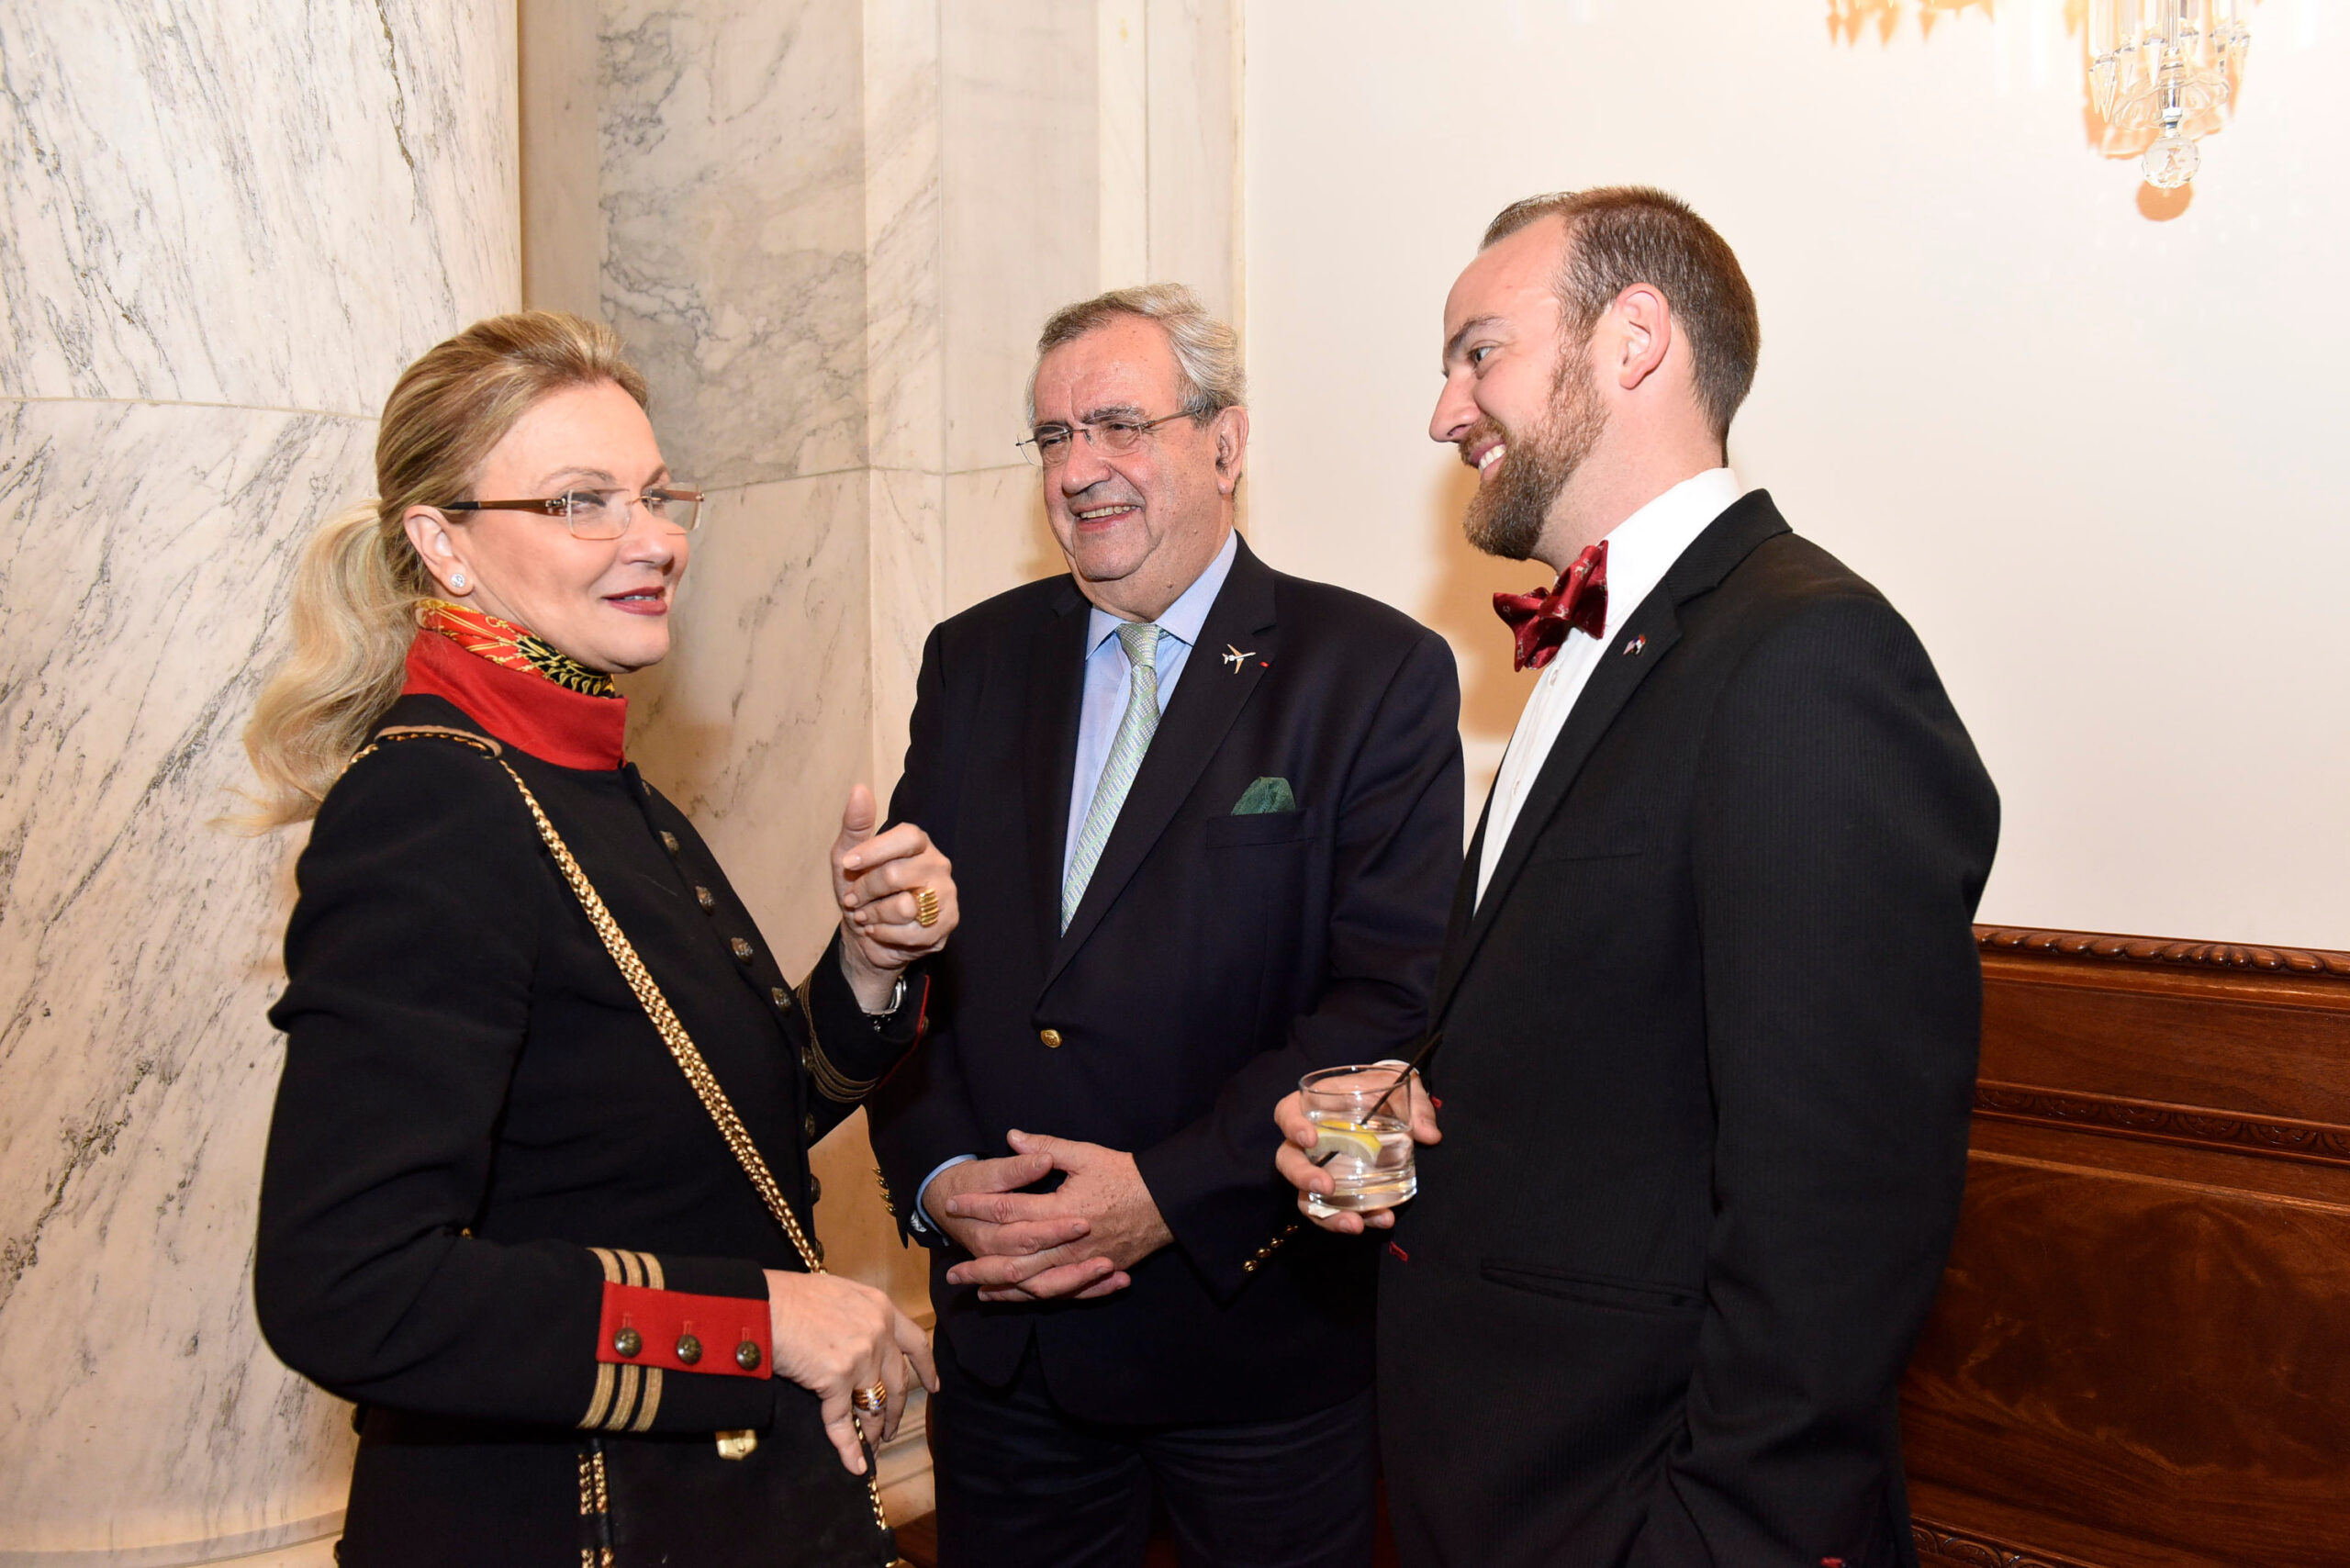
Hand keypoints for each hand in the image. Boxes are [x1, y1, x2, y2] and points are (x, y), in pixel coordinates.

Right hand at [764, 1269, 938, 1473]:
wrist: (763, 1306)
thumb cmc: (790, 1297)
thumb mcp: (838, 1294)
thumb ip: (858, 1316)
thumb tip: (859, 1339)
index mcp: (881, 1308)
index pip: (916, 1343)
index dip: (926, 1369)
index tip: (934, 1388)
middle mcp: (878, 1333)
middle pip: (898, 1382)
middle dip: (897, 1411)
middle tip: (892, 1429)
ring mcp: (860, 1357)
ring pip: (875, 1406)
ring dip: (875, 1431)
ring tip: (873, 1446)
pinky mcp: (836, 1380)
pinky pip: (844, 1422)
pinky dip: (849, 1448)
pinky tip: (855, 1464)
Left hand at [831, 784, 956, 1010]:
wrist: (868, 936)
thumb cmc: (860, 892)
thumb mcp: (848, 858)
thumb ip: (855, 826)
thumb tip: (859, 789)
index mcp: (917, 843)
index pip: (906, 837)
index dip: (874, 851)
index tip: (849, 864)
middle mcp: (937, 864)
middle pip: (895, 875)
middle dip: (864, 892)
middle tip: (853, 900)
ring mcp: (946, 894)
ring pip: (904, 907)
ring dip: (874, 916)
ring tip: (868, 917)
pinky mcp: (947, 923)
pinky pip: (911, 933)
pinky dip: (886, 935)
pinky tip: (882, 932)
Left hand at [941, 1132, 1171, 1301]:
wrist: (1168, 1200)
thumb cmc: (1125, 1175)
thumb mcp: (1085, 1155)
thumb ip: (1046, 1149)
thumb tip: (1012, 1137)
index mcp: (1059, 1209)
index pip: (1007, 1210)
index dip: (977, 1206)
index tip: (952, 1204)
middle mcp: (1066, 1243)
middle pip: (1012, 1260)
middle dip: (979, 1266)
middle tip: (951, 1271)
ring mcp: (1080, 1263)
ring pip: (1032, 1284)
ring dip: (1001, 1289)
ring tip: (976, 1291)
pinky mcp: (1094, 1273)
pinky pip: (1059, 1292)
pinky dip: (1034, 1297)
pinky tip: (1016, 1297)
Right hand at [1274, 1070, 1440, 1234]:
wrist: (1391, 1106)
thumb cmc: (1384, 1091)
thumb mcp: (1400, 1089)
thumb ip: (1416, 1106)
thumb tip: (1430, 1135)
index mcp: (1314, 1106)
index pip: (1287, 1113)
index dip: (1292, 1125)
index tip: (1309, 1138)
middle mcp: (1310, 1142)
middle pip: (1288, 1160)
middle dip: (1303, 1177)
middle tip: (1327, 1187)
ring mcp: (1320, 1169)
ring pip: (1306, 1196)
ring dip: (1327, 1214)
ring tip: (1354, 1224)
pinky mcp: (1336, 1190)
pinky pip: (1334, 1210)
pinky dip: (1353, 1219)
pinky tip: (1381, 1220)